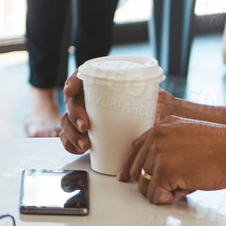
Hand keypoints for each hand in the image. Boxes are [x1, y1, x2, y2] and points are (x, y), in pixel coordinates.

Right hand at [61, 78, 179, 155]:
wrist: (156, 123)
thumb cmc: (154, 107)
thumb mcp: (156, 102)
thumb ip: (158, 105)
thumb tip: (158, 116)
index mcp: (102, 83)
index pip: (81, 76)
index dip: (72, 82)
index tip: (71, 90)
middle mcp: (90, 98)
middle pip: (72, 102)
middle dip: (74, 114)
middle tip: (84, 126)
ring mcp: (85, 115)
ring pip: (67, 121)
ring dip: (71, 133)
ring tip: (85, 144)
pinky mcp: (84, 132)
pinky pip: (69, 137)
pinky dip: (70, 144)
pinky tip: (79, 149)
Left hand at [122, 116, 225, 204]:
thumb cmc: (222, 147)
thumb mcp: (188, 136)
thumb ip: (168, 147)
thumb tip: (154, 170)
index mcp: (160, 128)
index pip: (135, 148)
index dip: (130, 166)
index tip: (125, 177)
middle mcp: (156, 138)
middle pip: (136, 170)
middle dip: (154, 182)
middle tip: (178, 183)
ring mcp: (158, 154)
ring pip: (144, 186)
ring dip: (163, 191)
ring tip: (186, 183)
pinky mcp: (164, 171)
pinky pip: (155, 196)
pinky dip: (169, 200)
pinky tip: (186, 188)